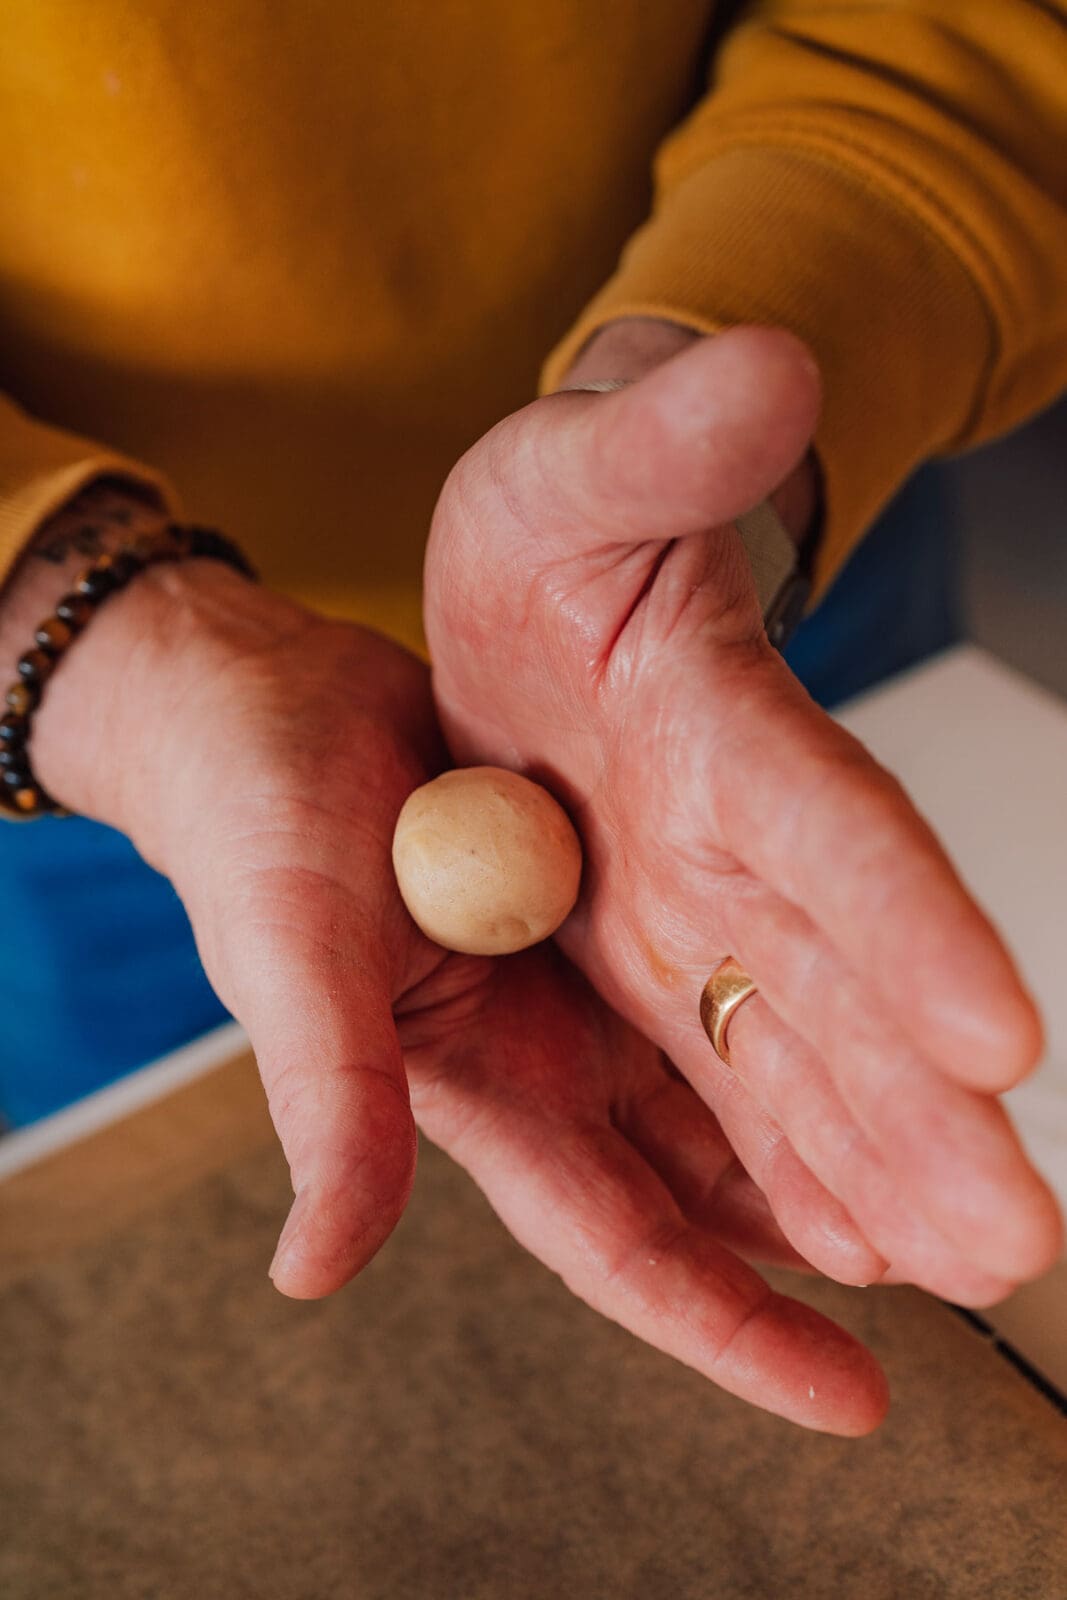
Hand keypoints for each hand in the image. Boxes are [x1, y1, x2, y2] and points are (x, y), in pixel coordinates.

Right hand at [32, 560, 886, 1432]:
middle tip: (957, 1267)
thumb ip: (325, 1102)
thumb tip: (312, 1270)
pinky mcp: (609, 901)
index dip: (730, 1328)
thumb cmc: (252, 826)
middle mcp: (546, 1057)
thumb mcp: (293, 958)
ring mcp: (584, 980)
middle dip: (820, 1241)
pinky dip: (790, 1003)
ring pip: (731, 1085)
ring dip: (830, 1131)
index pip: (621, 1244)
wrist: (271, 705)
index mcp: (478, 1097)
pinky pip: (721, 969)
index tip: (850, 1393)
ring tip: (947, 1169)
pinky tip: (872, 1018)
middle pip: (707, 1184)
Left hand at [425, 322, 1062, 1304]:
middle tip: (1010, 1234)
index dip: (910, 922)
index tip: (996, 1034)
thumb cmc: (559, 523)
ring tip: (947, 1274)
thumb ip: (664, 441)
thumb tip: (772, 369)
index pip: (832, 823)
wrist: (533, 599)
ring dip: (866, 1167)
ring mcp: (694, 912)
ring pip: (790, 1053)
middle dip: (919, 1108)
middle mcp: (730, 839)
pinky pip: (713, 1075)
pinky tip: (827, 1249)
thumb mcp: (571, 466)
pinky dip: (769, 1163)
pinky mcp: (648, 957)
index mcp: (719, 720)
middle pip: (837, 979)